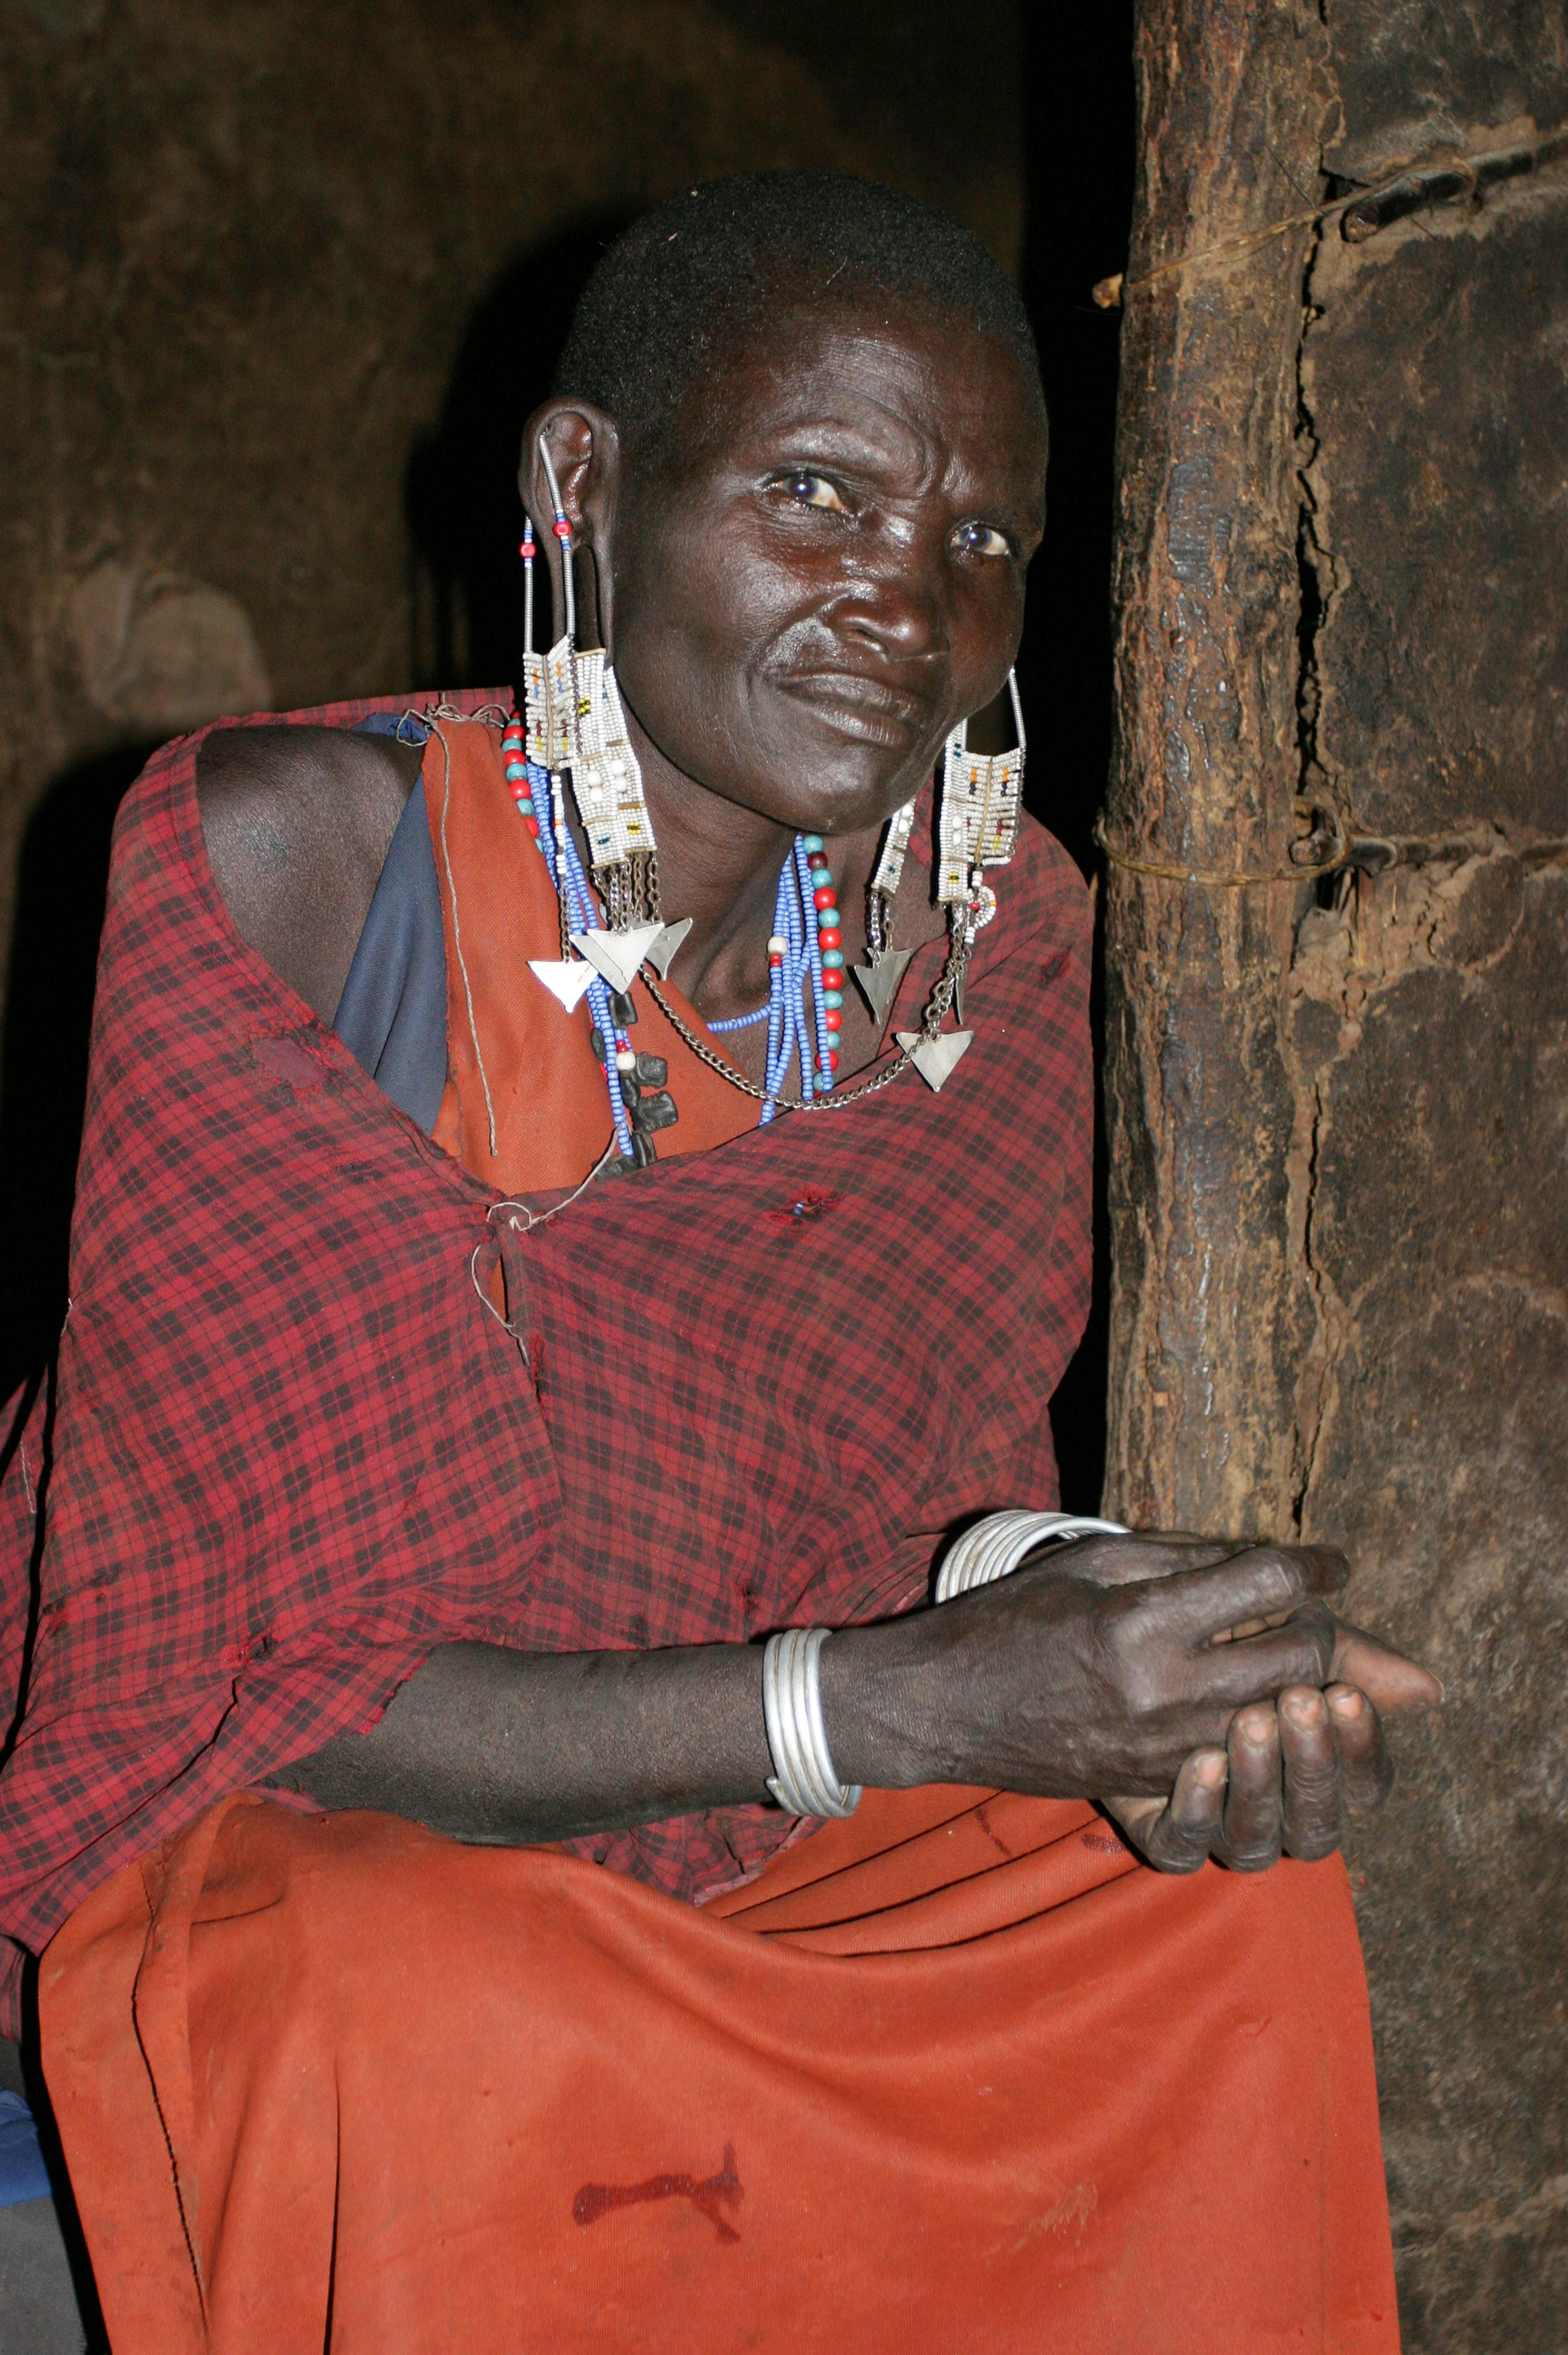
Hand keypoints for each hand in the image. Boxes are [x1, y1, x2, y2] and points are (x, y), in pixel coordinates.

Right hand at [889, 1536, 1354, 1797]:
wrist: (945, 1706)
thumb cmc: (1015, 1617)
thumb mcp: (1094, 1562)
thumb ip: (1190, 1557)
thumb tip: (1277, 1558)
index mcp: (1145, 1620)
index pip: (1272, 1584)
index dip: (1317, 1566)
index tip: (1333, 1563)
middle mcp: (1165, 1690)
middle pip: (1305, 1659)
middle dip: (1322, 1628)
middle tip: (1307, 1610)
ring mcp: (1165, 1748)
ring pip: (1284, 1714)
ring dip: (1300, 1682)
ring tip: (1278, 1651)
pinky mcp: (1156, 1783)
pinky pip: (1242, 1752)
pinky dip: (1257, 1720)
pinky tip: (1240, 1694)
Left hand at [1104, 1620, 1440, 1873]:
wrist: (1099, 1654)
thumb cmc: (1208, 1642)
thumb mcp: (1273, 1635)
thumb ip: (1344, 1658)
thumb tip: (1430, 1688)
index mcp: (1315, 1768)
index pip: (1364, 1783)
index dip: (1362, 1747)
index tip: (1343, 1692)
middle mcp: (1275, 1810)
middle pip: (1320, 1824)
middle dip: (1314, 1762)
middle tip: (1296, 1700)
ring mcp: (1217, 1829)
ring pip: (1257, 1844)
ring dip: (1260, 1784)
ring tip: (1246, 1720)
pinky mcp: (1156, 1832)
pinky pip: (1182, 1849)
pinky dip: (1197, 1811)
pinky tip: (1198, 1761)